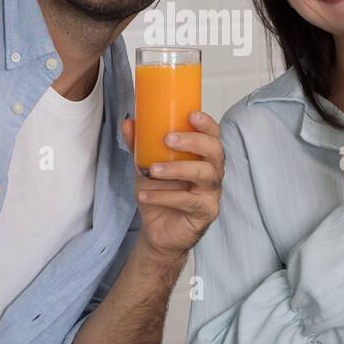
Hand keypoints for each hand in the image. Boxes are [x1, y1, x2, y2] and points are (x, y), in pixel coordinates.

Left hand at [121, 111, 223, 259]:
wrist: (157, 229)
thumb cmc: (159, 193)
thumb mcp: (146, 165)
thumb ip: (139, 145)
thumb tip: (128, 122)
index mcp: (202, 156)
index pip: (213, 135)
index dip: (206, 123)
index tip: (191, 114)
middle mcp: (212, 172)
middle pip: (215, 151)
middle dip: (193, 142)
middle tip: (168, 139)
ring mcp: (211, 193)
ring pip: (204, 174)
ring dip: (177, 169)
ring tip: (152, 169)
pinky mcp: (205, 212)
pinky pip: (188, 201)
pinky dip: (164, 196)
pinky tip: (145, 195)